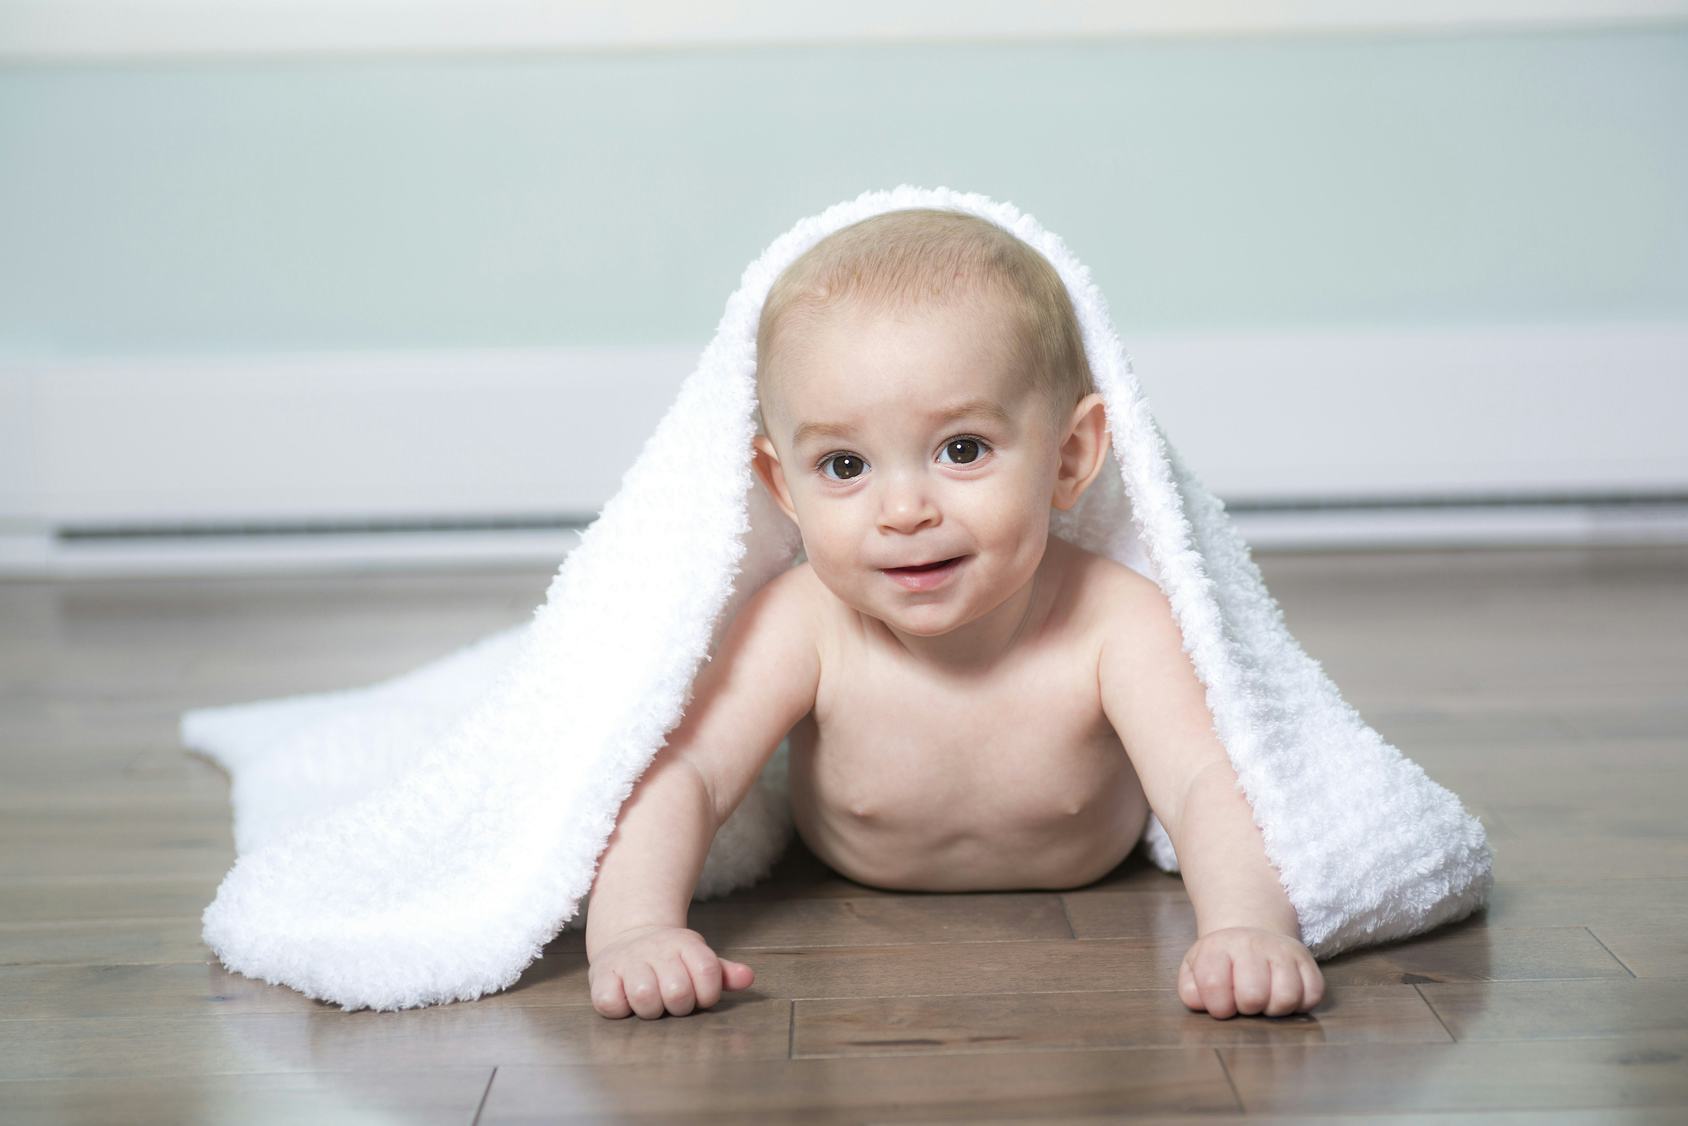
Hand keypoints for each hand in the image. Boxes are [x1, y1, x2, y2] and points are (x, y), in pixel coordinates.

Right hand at [587, 924, 754, 1018]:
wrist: (628, 938)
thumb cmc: (671, 959)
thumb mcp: (697, 960)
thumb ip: (722, 973)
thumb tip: (747, 978)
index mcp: (686, 944)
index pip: (708, 973)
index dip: (708, 994)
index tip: (700, 996)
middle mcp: (657, 950)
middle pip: (678, 991)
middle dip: (679, 1005)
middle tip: (672, 1000)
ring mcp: (628, 961)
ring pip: (645, 997)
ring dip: (651, 1009)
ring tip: (651, 1001)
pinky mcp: (601, 975)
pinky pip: (611, 1003)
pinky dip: (620, 1008)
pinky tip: (625, 1000)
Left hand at [1178, 926, 1324, 1017]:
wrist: (1250, 933)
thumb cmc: (1221, 963)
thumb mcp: (1195, 970)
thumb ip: (1191, 990)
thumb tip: (1200, 1004)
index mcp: (1218, 947)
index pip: (1214, 985)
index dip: (1218, 1006)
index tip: (1221, 1005)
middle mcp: (1251, 944)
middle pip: (1253, 996)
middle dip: (1247, 1008)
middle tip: (1244, 1002)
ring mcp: (1282, 951)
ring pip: (1286, 997)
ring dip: (1274, 1009)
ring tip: (1264, 1001)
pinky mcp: (1307, 961)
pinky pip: (1312, 995)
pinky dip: (1300, 1004)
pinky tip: (1283, 995)